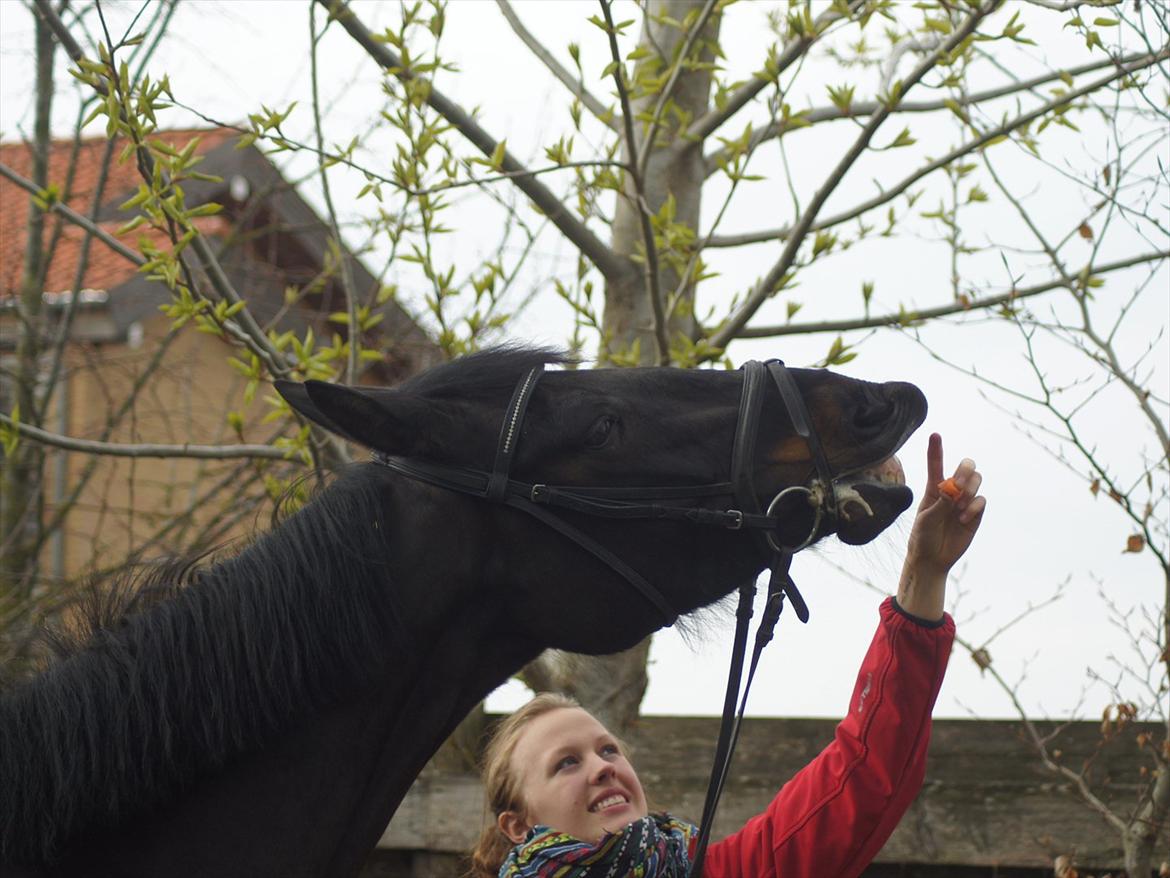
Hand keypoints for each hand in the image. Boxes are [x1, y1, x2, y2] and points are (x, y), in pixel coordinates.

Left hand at [897, 433, 986, 621]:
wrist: (932, 559)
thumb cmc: (923, 537)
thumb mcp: (926, 519)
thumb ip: (940, 503)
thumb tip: (952, 488)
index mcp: (933, 488)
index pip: (936, 464)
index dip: (936, 449)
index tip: (935, 434)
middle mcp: (951, 491)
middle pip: (966, 466)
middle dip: (965, 470)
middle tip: (958, 484)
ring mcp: (965, 502)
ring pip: (976, 481)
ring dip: (969, 490)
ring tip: (958, 507)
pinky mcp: (975, 514)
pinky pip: (982, 501)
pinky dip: (974, 506)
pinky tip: (963, 518)